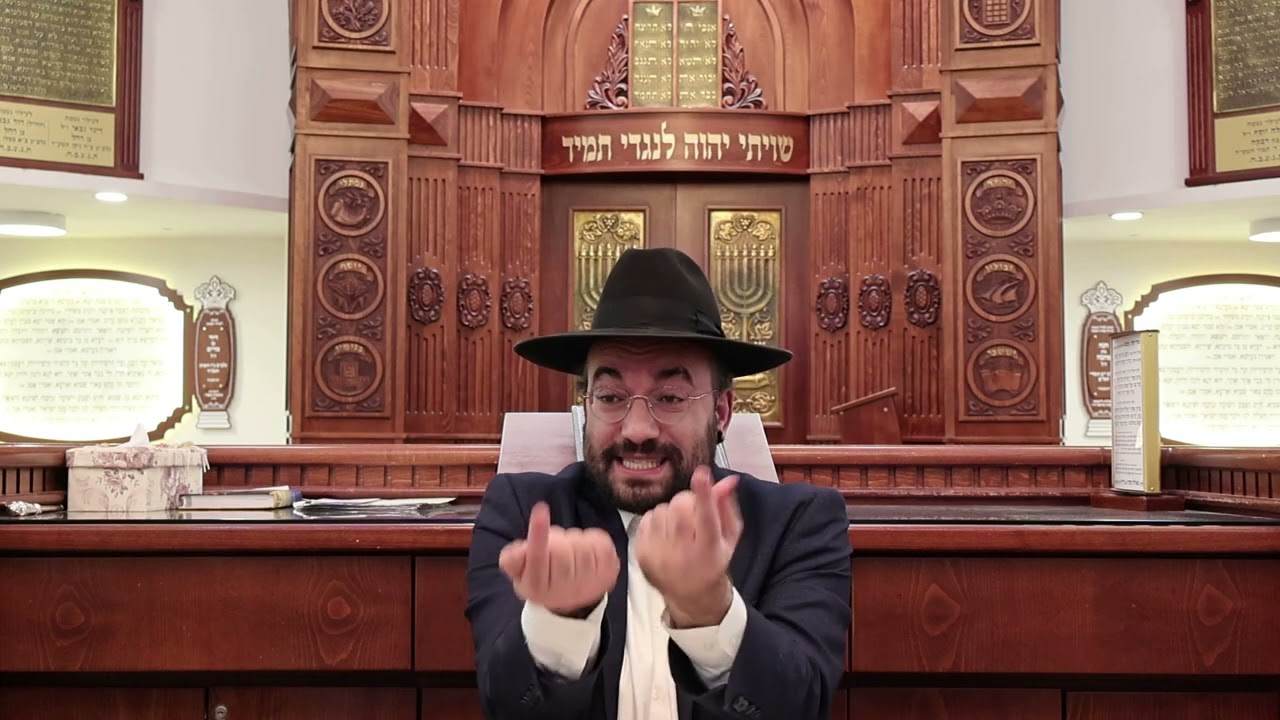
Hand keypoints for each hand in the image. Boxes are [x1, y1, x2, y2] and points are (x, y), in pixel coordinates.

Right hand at [499, 502, 619, 615]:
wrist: (571, 599)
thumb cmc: (542, 578)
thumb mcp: (519, 572)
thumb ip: (512, 559)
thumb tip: (521, 549)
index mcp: (538, 587)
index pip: (537, 557)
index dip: (538, 532)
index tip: (540, 508)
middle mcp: (565, 590)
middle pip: (561, 548)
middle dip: (556, 540)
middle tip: (553, 547)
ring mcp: (590, 583)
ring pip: (581, 544)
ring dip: (574, 540)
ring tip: (569, 551)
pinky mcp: (609, 572)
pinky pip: (600, 541)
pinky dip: (591, 538)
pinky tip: (585, 550)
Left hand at [633, 466, 743, 627]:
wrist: (690, 595)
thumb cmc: (713, 560)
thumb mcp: (729, 536)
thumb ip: (726, 506)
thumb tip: (727, 480)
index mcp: (709, 549)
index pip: (706, 516)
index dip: (703, 494)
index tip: (701, 474)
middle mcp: (682, 553)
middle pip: (680, 505)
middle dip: (688, 502)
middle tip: (693, 516)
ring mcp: (658, 554)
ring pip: (662, 509)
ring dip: (672, 513)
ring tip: (680, 530)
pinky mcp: (641, 553)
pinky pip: (647, 518)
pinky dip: (657, 521)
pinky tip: (666, 535)